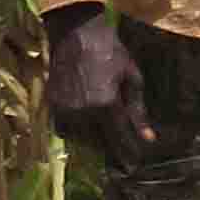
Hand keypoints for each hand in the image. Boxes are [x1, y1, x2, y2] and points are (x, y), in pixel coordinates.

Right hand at [43, 9, 153, 159]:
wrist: (76, 35)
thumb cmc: (112, 54)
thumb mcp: (132, 80)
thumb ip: (138, 112)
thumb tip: (148, 138)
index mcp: (106, 105)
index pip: (119, 138)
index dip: (127, 153)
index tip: (134, 164)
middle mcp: (82, 111)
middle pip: (98, 142)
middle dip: (111, 152)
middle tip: (122, 162)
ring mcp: (64, 109)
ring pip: (80, 138)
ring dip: (93, 143)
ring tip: (106, 144)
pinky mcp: (51, 105)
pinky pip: (64, 128)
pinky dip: (76, 132)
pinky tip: (88, 130)